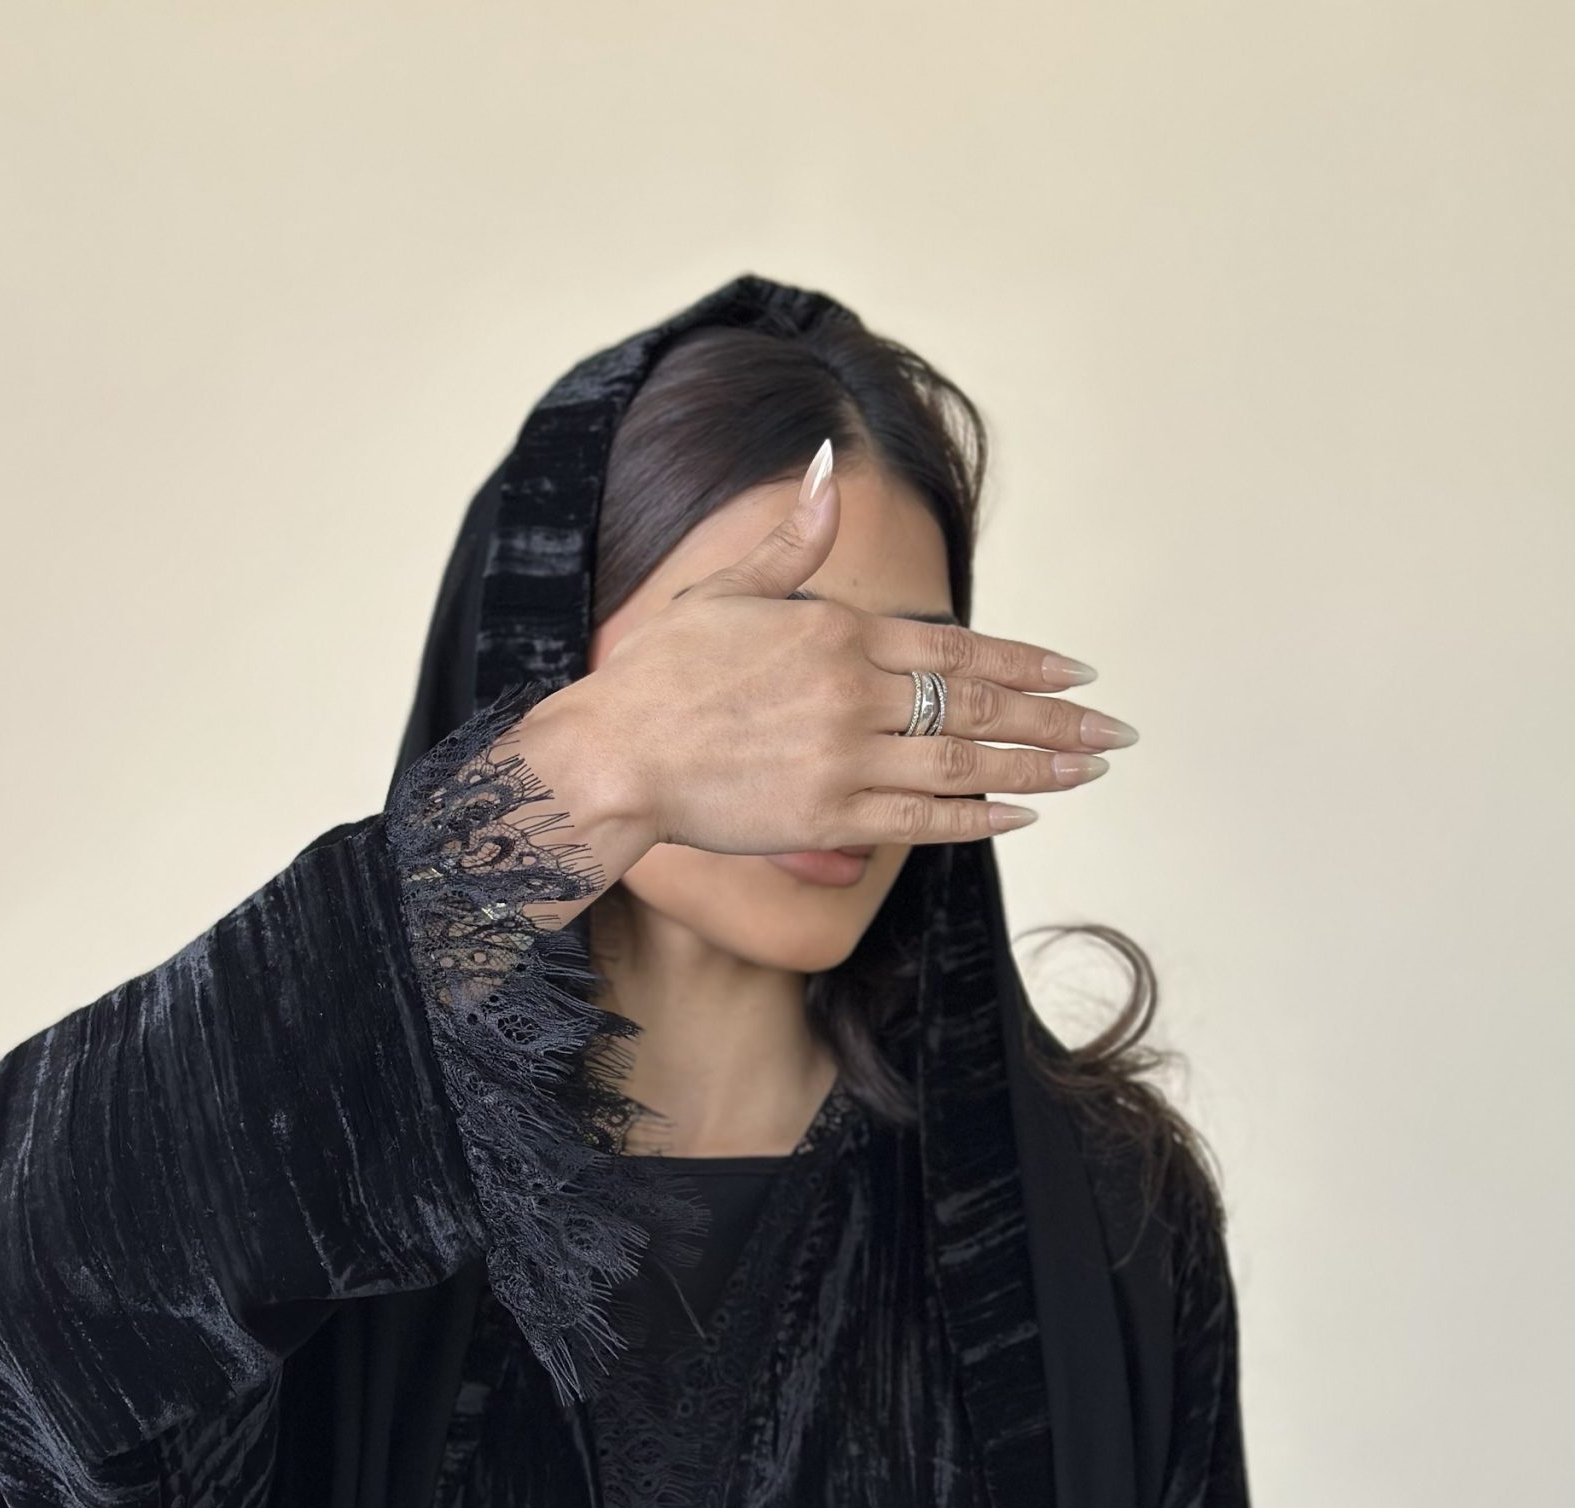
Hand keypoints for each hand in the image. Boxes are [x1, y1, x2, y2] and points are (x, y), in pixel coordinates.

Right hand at [503, 444, 1134, 906]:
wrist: (611, 756)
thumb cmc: (656, 676)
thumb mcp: (727, 589)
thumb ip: (794, 538)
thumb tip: (830, 468)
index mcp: (837, 631)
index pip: (957, 647)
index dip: (1026, 661)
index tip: (1078, 670)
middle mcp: (853, 693)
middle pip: (977, 706)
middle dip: (1057, 716)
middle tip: (1116, 728)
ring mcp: (845, 761)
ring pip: (965, 764)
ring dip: (1039, 765)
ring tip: (1091, 767)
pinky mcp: (827, 818)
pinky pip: (923, 819)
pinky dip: (977, 814)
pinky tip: (1024, 810)